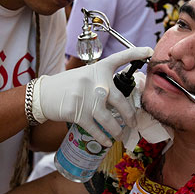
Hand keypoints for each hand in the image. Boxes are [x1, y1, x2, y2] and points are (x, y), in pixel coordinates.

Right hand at [33, 46, 152, 146]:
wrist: (44, 94)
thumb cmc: (68, 86)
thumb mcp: (86, 76)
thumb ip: (102, 81)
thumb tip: (122, 97)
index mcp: (98, 69)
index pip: (119, 58)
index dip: (136, 53)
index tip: (150, 51)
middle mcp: (95, 82)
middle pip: (121, 101)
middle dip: (130, 117)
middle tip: (133, 124)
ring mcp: (86, 98)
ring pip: (110, 120)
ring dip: (117, 131)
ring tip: (120, 136)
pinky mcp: (77, 113)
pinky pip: (95, 129)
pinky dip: (102, 138)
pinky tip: (106, 142)